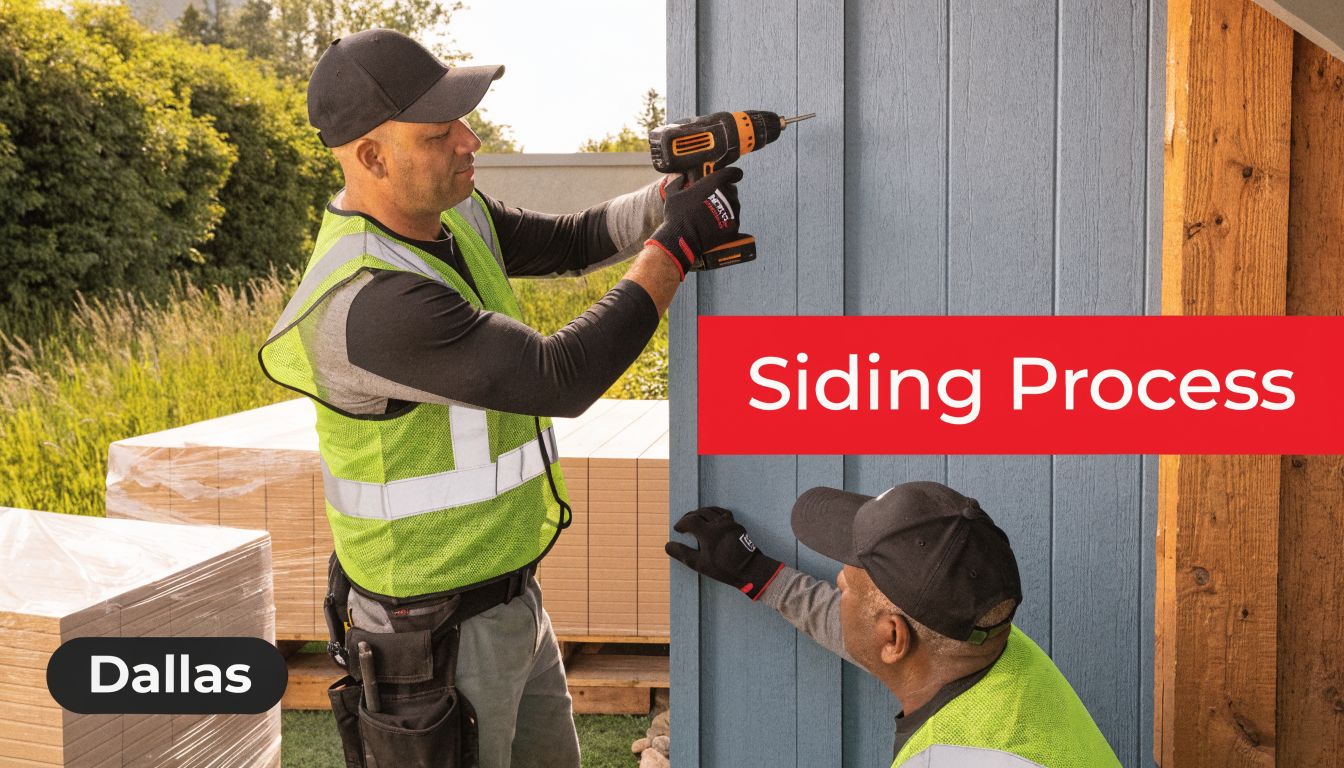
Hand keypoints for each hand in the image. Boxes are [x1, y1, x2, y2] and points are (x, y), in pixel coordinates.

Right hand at [645, 167, 743, 279]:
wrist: (684, 239)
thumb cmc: (677, 215)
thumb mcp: (672, 195)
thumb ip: (677, 182)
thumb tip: (679, 177)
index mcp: (714, 182)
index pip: (733, 172)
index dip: (732, 174)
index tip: (729, 177)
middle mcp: (727, 194)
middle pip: (732, 189)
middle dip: (725, 193)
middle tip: (713, 200)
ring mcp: (732, 211)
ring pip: (734, 205)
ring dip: (726, 207)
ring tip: (713, 215)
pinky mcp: (734, 226)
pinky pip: (734, 220)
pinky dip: (727, 222)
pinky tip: (716, 225)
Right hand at [665, 506, 782, 600]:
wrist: (750, 569)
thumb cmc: (723, 569)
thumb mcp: (699, 564)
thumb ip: (682, 553)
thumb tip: (667, 545)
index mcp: (709, 533)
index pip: (690, 520)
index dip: (681, 523)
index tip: (677, 529)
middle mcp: (719, 524)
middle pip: (700, 512)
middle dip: (690, 516)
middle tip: (683, 523)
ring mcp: (730, 523)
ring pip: (712, 510)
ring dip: (701, 512)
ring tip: (695, 518)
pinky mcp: (737, 525)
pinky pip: (723, 513)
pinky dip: (714, 513)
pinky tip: (712, 518)